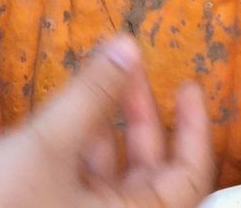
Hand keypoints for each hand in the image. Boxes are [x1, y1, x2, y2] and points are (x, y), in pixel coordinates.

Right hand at [0, 35, 213, 207]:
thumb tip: (126, 47)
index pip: (188, 181)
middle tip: (131, 69)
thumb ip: (90, 95)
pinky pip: (83, 192)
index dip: (195, 130)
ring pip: (115, 184)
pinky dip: (82, 154)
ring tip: (95, 85)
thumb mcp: (45, 145)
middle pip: (152, 178)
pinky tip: (65, 123)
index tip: (189, 86)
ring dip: (110, 132)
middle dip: (144, 117)